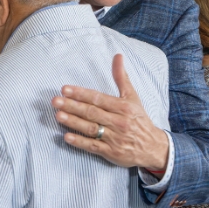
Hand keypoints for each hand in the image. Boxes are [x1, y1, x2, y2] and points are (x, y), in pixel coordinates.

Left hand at [51, 54, 169, 172]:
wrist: (153, 147)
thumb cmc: (139, 119)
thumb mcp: (132, 97)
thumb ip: (122, 77)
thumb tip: (117, 56)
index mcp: (122, 107)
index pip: (98, 98)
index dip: (81, 94)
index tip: (65, 89)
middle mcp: (118, 122)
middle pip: (92, 112)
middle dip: (72, 106)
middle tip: (55, 101)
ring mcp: (114, 138)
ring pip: (90, 128)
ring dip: (73, 122)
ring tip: (58, 116)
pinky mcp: (111, 152)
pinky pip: (93, 146)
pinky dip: (80, 142)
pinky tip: (67, 137)